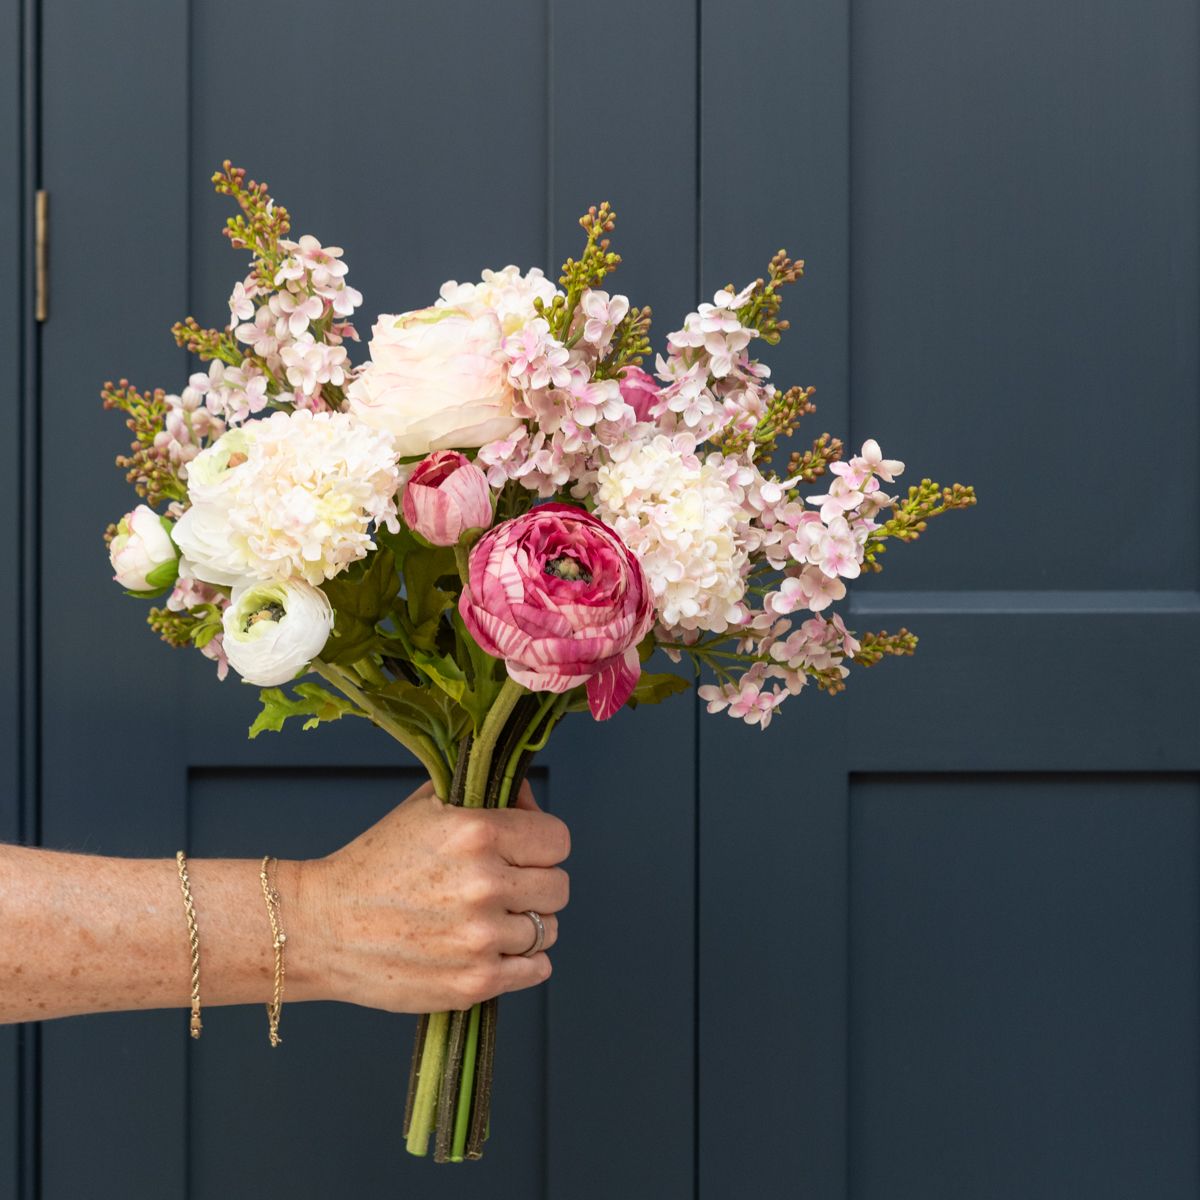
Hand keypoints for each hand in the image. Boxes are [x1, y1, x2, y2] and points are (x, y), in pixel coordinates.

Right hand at [301, 779, 569, 1012]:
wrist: (323, 927)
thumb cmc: (374, 864)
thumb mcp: (427, 808)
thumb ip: (487, 796)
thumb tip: (530, 799)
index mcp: (477, 832)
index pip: (557, 839)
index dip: (541, 843)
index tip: (523, 851)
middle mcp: (485, 884)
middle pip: (558, 886)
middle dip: (535, 884)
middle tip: (503, 887)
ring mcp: (482, 937)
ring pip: (549, 929)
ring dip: (526, 924)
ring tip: (486, 919)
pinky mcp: (476, 982)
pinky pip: (538, 969)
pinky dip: (523, 961)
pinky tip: (492, 948)